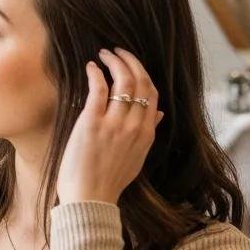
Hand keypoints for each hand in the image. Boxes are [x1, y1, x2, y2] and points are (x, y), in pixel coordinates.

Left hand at [56, 48, 163, 205]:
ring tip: (104, 54)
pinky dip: (96, 73)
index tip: (131, 63)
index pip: (153, 94)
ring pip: (123, 81)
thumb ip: (147, 133)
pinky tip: (90, 66)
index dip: (143, 73)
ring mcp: (115, 124)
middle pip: (141, 82)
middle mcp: (134, 126)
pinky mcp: (92, 123)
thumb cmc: (108, 180)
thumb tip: (159, 113)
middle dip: (130, 61)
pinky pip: (99, 89)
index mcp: (146, 134)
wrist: (90, 198)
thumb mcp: (136, 157)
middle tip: (117, 51)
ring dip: (114, 62)